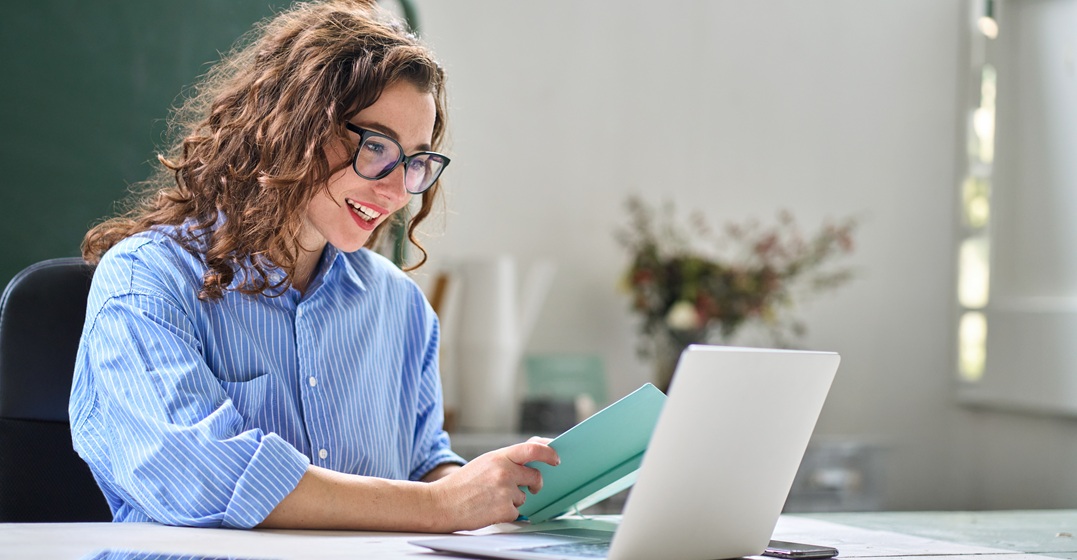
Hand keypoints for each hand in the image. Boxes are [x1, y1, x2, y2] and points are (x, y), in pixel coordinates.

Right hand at [428, 439, 558, 530]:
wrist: (441, 503)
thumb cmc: (462, 484)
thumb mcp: (485, 462)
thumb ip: (507, 459)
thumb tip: (532, 459)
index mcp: (499, 456)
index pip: (533, 449)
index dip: (549, 452)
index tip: (556, 458)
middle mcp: (504, 472)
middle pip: (535, 476)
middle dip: (535, 483)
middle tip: (533, 487)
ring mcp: (505, 491)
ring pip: (525, 496)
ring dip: (515, 499)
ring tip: (492, 498)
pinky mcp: (504, 510)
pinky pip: (517, 512)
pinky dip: (507, 512)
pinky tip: (490, 508)